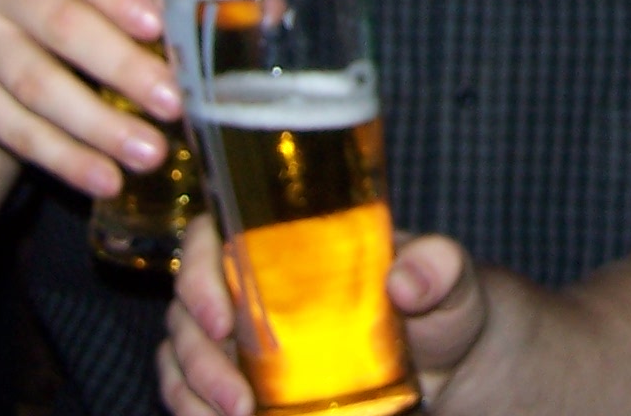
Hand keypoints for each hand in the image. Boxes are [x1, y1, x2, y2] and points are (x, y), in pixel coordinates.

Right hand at [0, 0, 177, 197]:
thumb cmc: (80, 2)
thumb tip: (271, 11)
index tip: (158, 25)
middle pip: (60, 26)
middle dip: (121, 68)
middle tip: (172, 103)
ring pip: (36, 86)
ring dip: (97, 125)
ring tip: (149, 152)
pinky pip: (14, 130)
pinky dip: (64, 158)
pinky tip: (104, 178)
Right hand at [158, 217, 492, 415]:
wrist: (450, 365)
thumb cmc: (442, 304)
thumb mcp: (449, 276)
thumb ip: (438, 266)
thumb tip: (405, 281)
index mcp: (286, 240)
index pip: (213, 233)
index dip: (199, 268)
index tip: (223, 316)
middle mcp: (253, 285)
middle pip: (187, 305)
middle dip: (198, 355)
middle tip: (238, 398)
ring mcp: (243, 337)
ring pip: (180, 354)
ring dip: (191, 392)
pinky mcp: (245, 381)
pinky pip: (192, 392)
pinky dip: (195, 409)